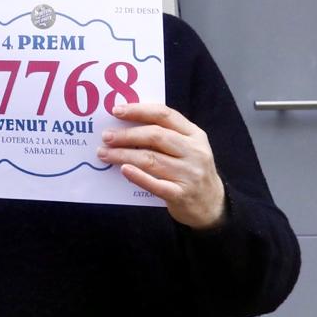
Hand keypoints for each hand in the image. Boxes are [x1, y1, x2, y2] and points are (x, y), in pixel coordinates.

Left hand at [97, 101, 225, 229]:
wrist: (212, 205)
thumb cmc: (191, 171)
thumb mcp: (188, 147)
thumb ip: (166, 134)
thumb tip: (125, 124)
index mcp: (195, 134)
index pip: (164, 114)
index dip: (139, 110)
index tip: (116, 110)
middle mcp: (194, 152)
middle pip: (155, 136)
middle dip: (127, 135)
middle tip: (106, 137)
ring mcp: (189, 174)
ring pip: (151, 160)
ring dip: (123, 155)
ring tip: (104, 153)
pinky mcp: (181, 195)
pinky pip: (156, 184)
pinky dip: (138, 176)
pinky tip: (123, 170)